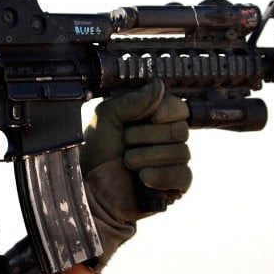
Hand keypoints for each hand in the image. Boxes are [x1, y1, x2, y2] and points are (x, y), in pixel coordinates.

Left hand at [80, 79, 191, 270]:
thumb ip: (133, 100)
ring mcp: (172, 162)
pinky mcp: (174, 186)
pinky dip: (161, 176)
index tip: (149, 117)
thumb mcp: (107, 116)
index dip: (167, 111)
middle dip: (146, 137)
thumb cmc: (95, 151)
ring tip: (127, 163)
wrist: (89, 187)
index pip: (180, 108)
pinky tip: (143, 178)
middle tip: (125, 143)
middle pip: (180, 130)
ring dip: (147, 157)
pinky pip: (183, 175)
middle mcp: (167, 138)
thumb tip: (160, 86)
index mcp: (154, 118)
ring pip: (181, 153)